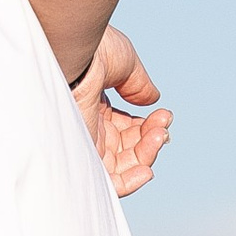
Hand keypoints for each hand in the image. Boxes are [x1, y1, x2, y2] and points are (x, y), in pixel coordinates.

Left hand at [72, 28, 170, 196]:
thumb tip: (152, 101)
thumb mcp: (124, 65)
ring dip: (147, 155)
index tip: (164, 114)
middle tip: (162, 122)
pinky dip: (129, 183)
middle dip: (152, 138)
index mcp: (95, 104)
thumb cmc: (93, 52)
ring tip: (158, 135)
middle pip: (127, 148)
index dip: (150, 127)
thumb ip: (138, 85)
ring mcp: (84, 139)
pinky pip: (105, 183)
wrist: (72, 52)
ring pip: (121, 166)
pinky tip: (147, 169)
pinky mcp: (81, 155)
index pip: (127, 129)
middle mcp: (88, 124)